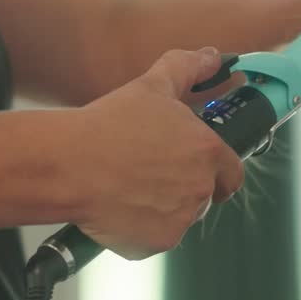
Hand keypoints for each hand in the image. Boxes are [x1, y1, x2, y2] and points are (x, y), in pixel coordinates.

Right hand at [64, 48, 244, 259]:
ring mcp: (180, 219)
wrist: (67, 165)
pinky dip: (140, 229)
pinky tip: (118, 207)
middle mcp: (201, 188)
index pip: (233, 172)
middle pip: (205, 195)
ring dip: (163, 208)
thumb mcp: (152, 85)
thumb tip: (212, 56)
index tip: (199, 169)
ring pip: (179, 217)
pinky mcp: (156, 243)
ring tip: (130, 188)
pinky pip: (155, 238)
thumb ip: (188, 68)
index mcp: (208, 151)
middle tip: (151, 175)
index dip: (219, 171)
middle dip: (184, 187)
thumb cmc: (109, 125)